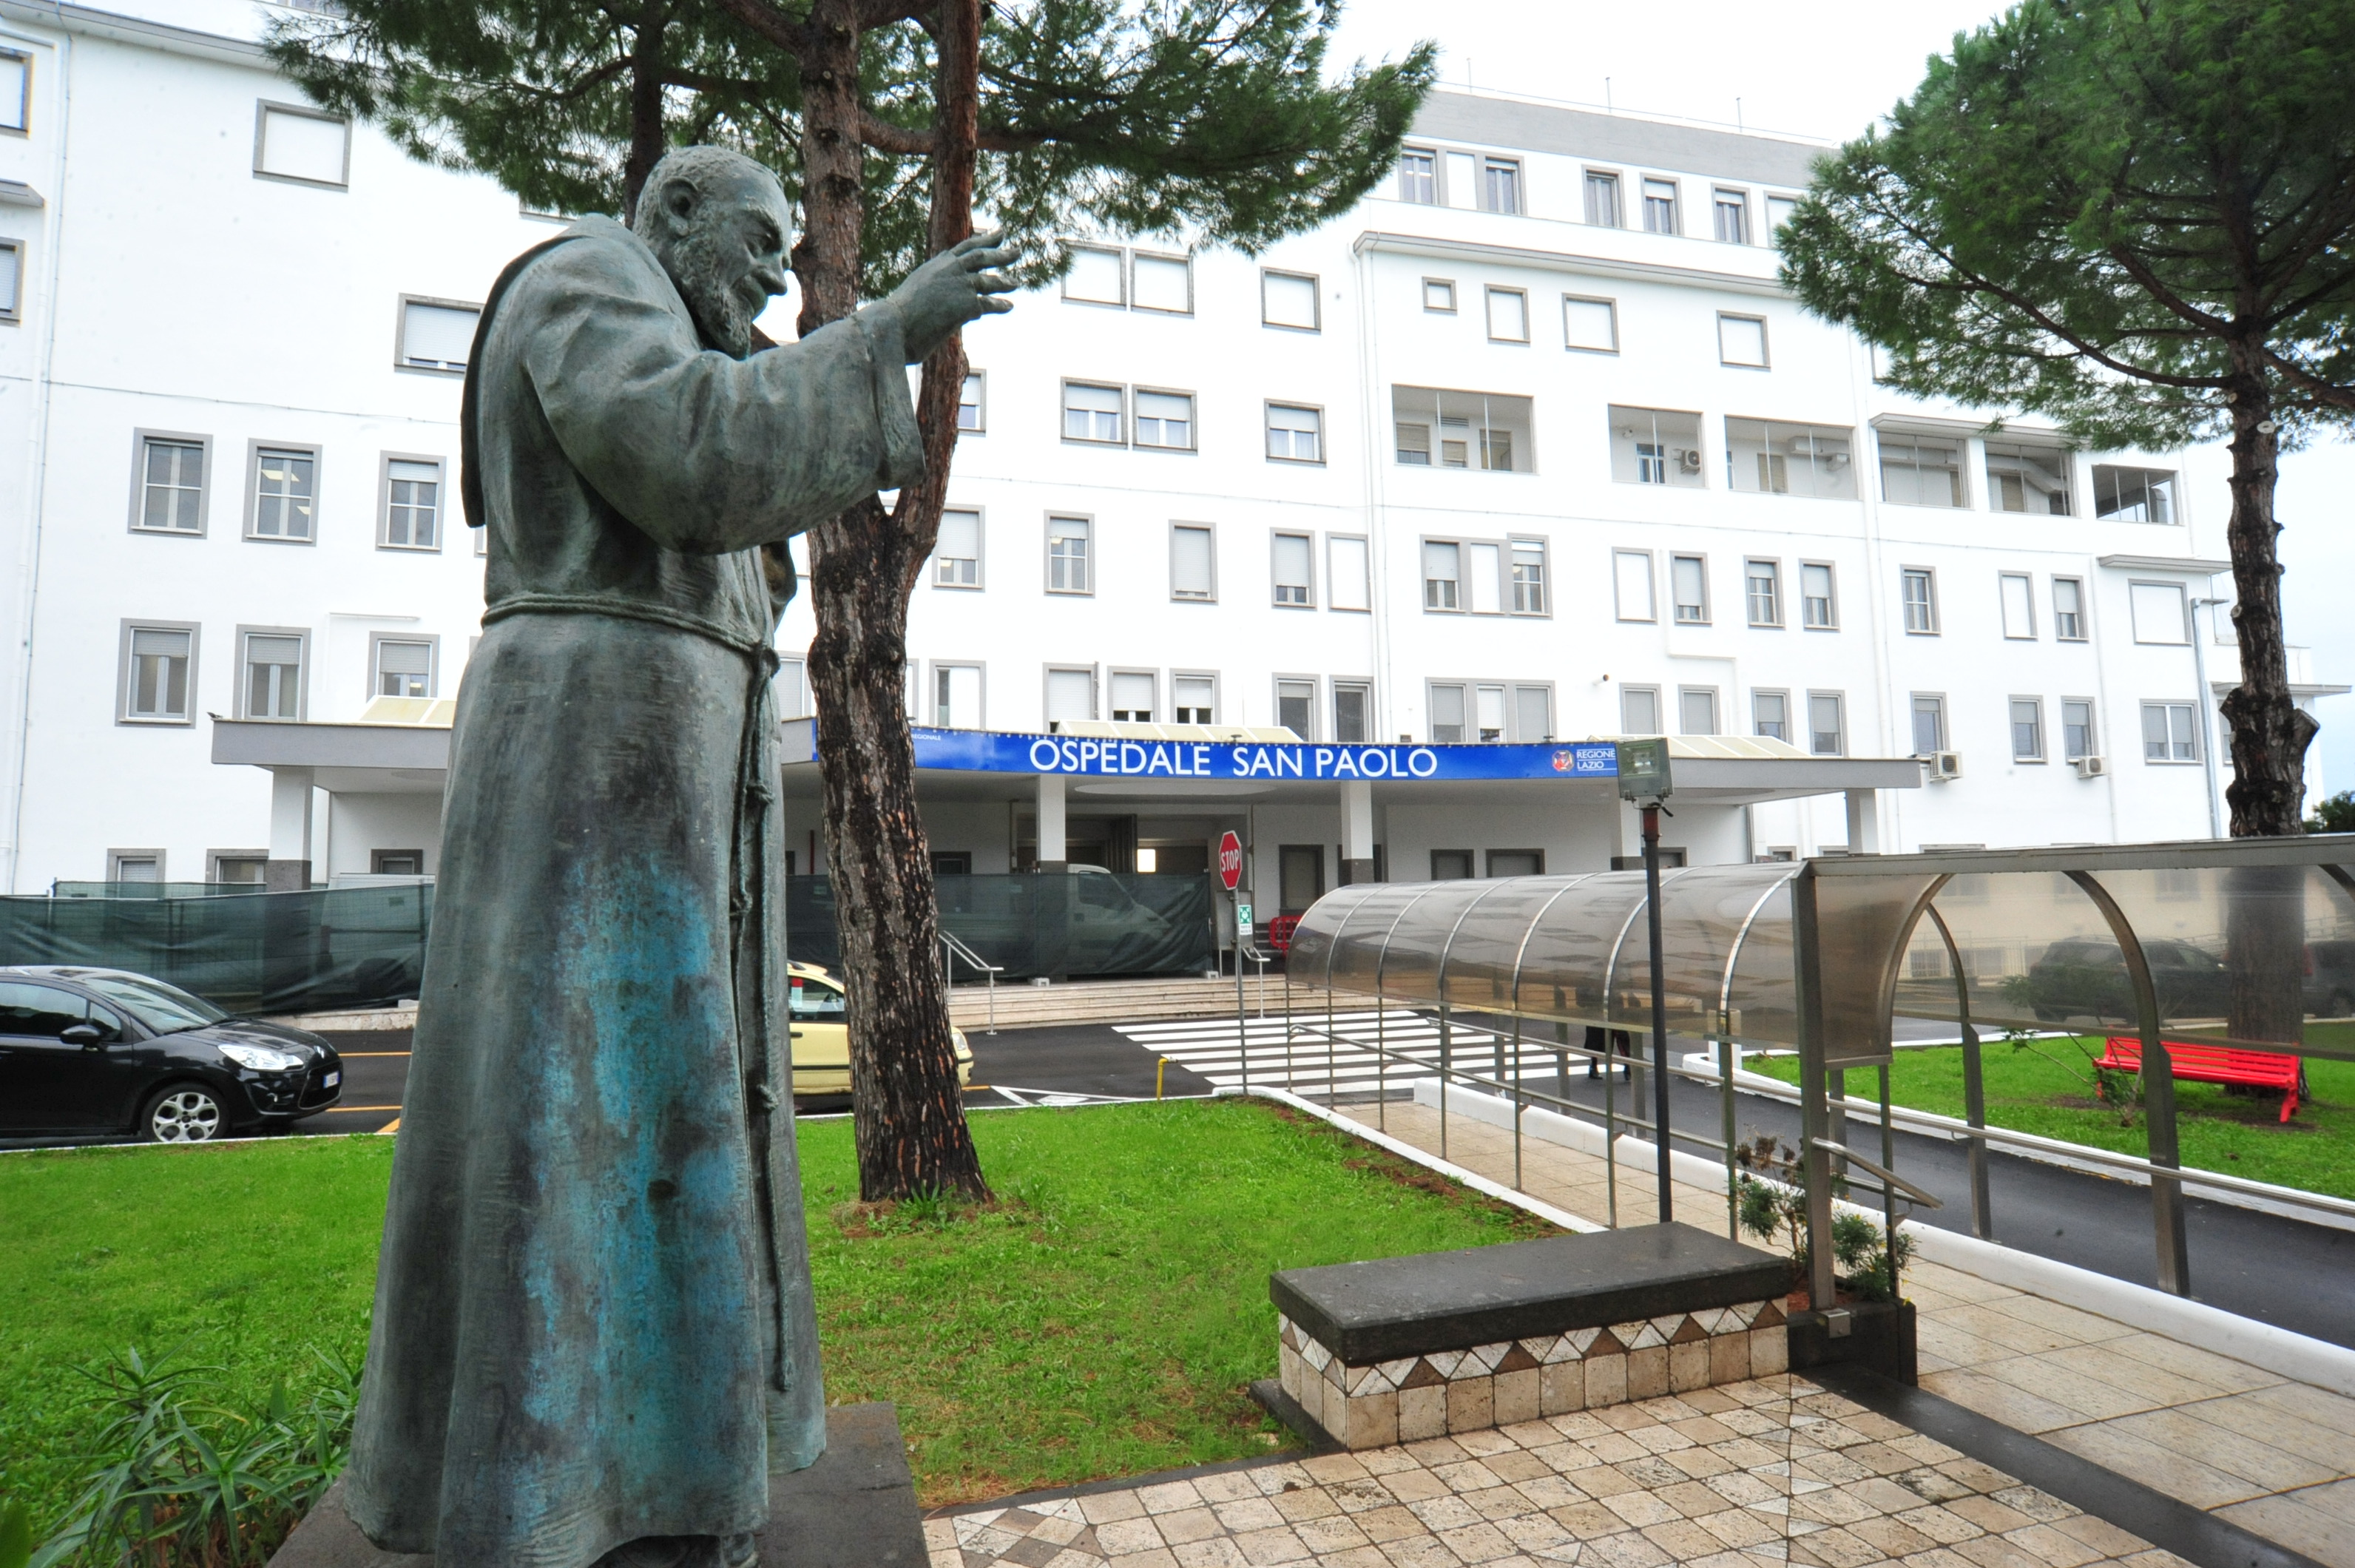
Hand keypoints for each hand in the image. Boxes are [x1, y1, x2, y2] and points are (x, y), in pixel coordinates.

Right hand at [889, 230, 1018, 362]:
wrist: (892, 324)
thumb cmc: (895, 319)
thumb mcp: (915, 297)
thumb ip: (931, 296)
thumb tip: (940, 310)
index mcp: (936, 265)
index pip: (964, 248)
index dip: (983, 240)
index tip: (997, 235)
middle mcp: (949, 269)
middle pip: (981, 256)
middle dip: (1000, 253)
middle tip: (1016, 251)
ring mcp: (960, 284)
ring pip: (989, 280)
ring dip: (1004, 281)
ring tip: (1016, 283)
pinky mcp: (967, 303)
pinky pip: (989, 303)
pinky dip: (1000, 305)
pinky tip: (1008, 306)